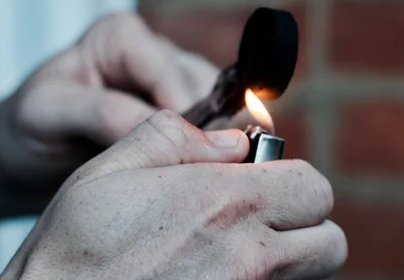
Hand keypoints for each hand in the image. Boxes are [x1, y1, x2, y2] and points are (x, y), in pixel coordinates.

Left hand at [0, 13, 218, 198]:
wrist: (26, 157)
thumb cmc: (28, 127)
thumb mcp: (49, 113)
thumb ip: (103, 113)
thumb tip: (163, 128)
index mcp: (121, 36)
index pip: (170, 75)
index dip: (184, 119)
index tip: (185, 160)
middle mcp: (153, 50)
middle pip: (203, 89)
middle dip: (200, 132)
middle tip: (189, 171)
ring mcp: (172, 80)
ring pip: (218, 107)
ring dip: (208, 141)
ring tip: (188, 172)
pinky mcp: (183, 108)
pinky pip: (214, 125)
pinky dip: (207, 148)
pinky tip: (191, 167)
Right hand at [2, 111, 346, 279]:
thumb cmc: (73, 247)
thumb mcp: (113, 168)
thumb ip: (178, 137)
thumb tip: (232, 140)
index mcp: (226, 203)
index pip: (315, 188)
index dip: (294, 179)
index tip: (264, 181)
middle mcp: (249, 258)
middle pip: (330, 240)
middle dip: (305, 223)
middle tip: (263, 217)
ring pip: (311, 276)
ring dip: (292, 258)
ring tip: (242, 247)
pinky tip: (222, 274)